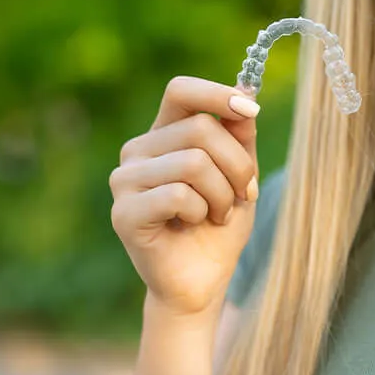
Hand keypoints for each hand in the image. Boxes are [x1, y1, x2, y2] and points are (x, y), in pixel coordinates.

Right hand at [109, 76, 262, 317]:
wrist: (200, 283)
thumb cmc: (218, 226)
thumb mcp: (239, 175)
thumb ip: (239, 136)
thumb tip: (245, 92)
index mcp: (161, 134)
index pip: (180, 91)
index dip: (217, 94)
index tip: (251, 110)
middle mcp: (137, 151)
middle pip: (200, 129)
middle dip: (237, 165)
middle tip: (242, 195)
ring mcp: (124, 181)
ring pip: (193, 162)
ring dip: (222, 195)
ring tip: (216, 214)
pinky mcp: (123, 213)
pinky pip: (178, 195)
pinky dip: (200, 212)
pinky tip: (193, 226)